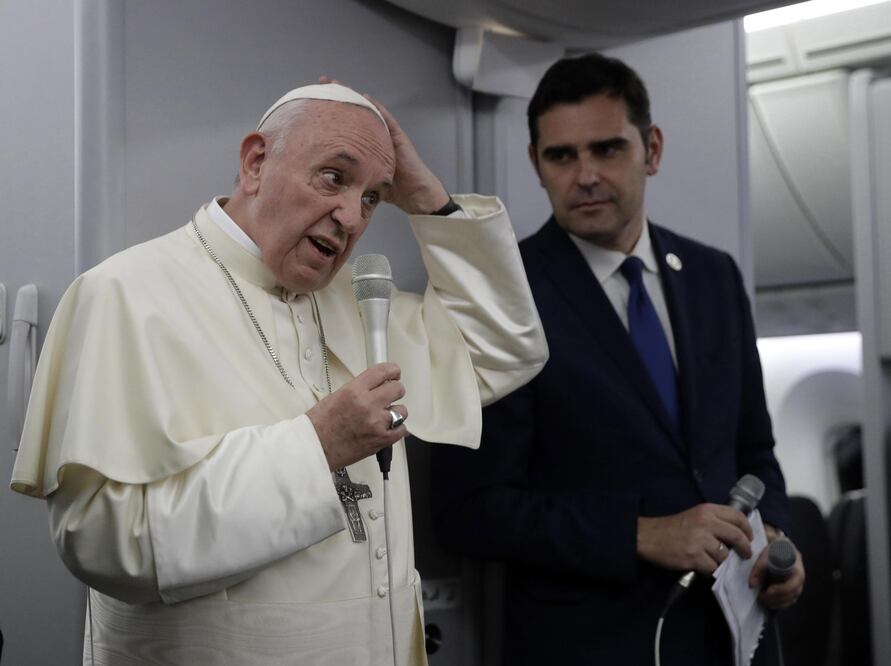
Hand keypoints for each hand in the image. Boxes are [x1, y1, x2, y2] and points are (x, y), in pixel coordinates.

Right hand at [306, 363, 407, 469]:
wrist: (314, 448)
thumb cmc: (319, 426)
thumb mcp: (336, 396)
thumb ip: (358, 390)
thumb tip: (375, 387)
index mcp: (354, 391)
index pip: (383, 371)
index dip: (392, 370)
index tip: (394, 372)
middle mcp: (367, 405)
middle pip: (397, 389)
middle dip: (395, 390)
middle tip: (390, 395)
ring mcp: (376, 423)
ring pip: (402, 411)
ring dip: (395, 412)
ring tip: (385, 416)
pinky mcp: (381, 440)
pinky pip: (402, 430)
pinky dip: (396, 429)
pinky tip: (386, 428)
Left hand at [318, 76, 449, 213]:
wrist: (414, 193)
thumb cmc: (391, 189)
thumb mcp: (363, 180)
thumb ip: (348, 176)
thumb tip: (325, 183)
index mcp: (365, 145)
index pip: (345, 123)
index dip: (331, 111)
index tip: (313, 99)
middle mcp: (375, 136)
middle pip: (354, 110)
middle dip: (339, 95)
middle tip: (323, 82)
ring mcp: (387, 134)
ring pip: (368, 109)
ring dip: (355, 95)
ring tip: (339, 84)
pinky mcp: (398, 136)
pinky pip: (386, 118)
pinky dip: (376, 107)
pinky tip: (365, 97)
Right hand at [637, 504, 753, 574]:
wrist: (648, 537)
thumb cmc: (672, 527)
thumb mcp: (695, 515)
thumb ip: (715, 521)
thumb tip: (738, 534)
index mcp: (707, 510)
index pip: (738, 517)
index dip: (748, 529)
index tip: (749, 537)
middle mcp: (706, 522)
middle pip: (737, 536)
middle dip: (745, 548)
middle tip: (745, 554)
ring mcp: (700, 540)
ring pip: (725, 555)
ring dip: (722, 561)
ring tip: (712, 560)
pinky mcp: (694, 556)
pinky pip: (713, 567)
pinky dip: (710, 569)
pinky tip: (702, 566)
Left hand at [749, 540, 805, 609]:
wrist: (779, 546)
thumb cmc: (774, 549)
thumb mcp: (765, 555)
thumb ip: (758, 569)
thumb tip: (752, 584)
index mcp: (796, 567)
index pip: (794, 583)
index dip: (781, 589)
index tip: (768, 591)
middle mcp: (799, 578)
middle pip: (793, 593)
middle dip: (777, 598)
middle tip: (761, 596)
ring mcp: (797, 584)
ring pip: (791, 599)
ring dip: (777, 602)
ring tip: (762, 599)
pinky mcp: (791, 589)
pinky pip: (788, 601)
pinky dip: (778, 603)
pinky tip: (768, 601)